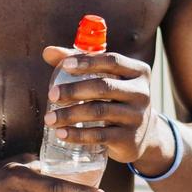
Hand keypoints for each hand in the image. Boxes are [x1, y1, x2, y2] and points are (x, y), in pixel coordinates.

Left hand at [42, 46, 161, 166]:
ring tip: (49, 119)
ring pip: (99, 111)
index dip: (88, 61)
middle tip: (51, 95)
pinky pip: (99, 135)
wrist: (143, 134)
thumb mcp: (107, 78)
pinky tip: (61, 134)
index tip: (65, 65)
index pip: (112, 61)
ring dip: (70, 114)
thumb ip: (80, 63)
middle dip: (74, 90)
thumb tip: (48, 52)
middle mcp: (141, 93)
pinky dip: (78, 135)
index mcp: (138, 72)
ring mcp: (136, 117)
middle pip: (104, 87)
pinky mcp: (128, 139)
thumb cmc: (117, 98)